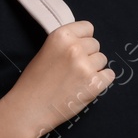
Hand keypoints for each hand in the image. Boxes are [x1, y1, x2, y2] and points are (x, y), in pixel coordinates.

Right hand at [8, 20, 113, 137]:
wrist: (28, 109)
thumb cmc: (33, 83)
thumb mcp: (45, 52)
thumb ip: (65, 44)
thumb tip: (85, 43)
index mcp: (61, 36)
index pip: (87, 27)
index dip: (83, 39)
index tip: (77, 49)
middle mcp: (74, 48)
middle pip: (96, 45)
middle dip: (87, 55)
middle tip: (73, 70)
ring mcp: (85, 66)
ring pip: (102, 60)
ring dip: (94, 69)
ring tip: (76, 80)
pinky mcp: (94, 84)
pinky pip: (109, 75)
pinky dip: (101, 81)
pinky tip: (86, 86)